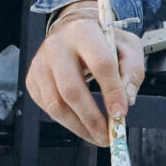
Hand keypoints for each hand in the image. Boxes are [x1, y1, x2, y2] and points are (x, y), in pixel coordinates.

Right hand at [25, 1, 145, 143]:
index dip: (112, 91)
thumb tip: (126, 99)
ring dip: (78, 126)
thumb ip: (132, 71)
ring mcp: (40, 63)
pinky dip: (67, 121)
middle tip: (107, 136)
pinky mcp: (32, 79)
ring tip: (96, 135)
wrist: (73, 29)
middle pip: (72, 89)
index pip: (100, 63)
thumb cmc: (102, 40)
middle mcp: (57, 46)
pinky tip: (81, 123)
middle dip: (91, 118)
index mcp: (84, 32)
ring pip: (56, 104)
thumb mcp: (128, 46)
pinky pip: (47, 108)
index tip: (121, 113)